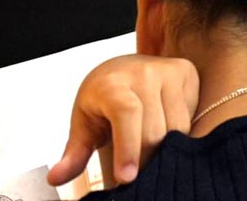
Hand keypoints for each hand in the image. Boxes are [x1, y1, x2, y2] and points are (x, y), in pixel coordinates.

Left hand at [47, 54, 198, 187]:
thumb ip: (74, 153)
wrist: (123, 69)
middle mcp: (143, 71)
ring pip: (176, 125)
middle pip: (154, 127)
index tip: (126, 177)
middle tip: (135, 176)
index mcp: (112, 83)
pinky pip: (189, 115)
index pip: (126, 114)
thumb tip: (56, 177)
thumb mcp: (84, 124)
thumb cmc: (101, 99)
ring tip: (149, 156)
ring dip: (165, 148)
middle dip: (146, 159)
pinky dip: (179, 133)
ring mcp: (168, 69)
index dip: (128, 147)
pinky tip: (165, 133)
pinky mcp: (186, 72)